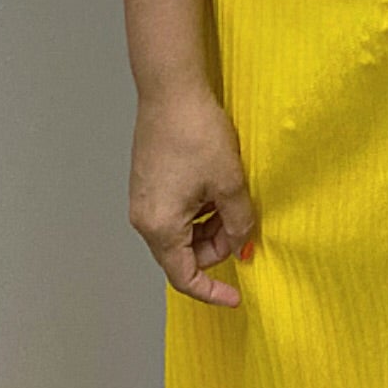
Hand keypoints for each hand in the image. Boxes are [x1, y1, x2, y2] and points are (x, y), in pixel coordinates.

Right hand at [129, 85, 257, 308]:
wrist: (171, 90)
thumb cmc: (196, 133)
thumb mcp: (229, 182)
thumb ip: (238, 221)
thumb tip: (243, 243)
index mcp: (160, 226)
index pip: (185, 277)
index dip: (212, 291)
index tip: (236, 297)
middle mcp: (144, 219)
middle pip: (184, 254)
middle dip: (218, 246)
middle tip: (244, 222)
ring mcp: (143, 200)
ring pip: (182, 232)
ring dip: (210, 225)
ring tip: (231, 195)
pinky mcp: (148, 183)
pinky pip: (176, 212)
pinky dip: (199, 209)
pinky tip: (216, 184)